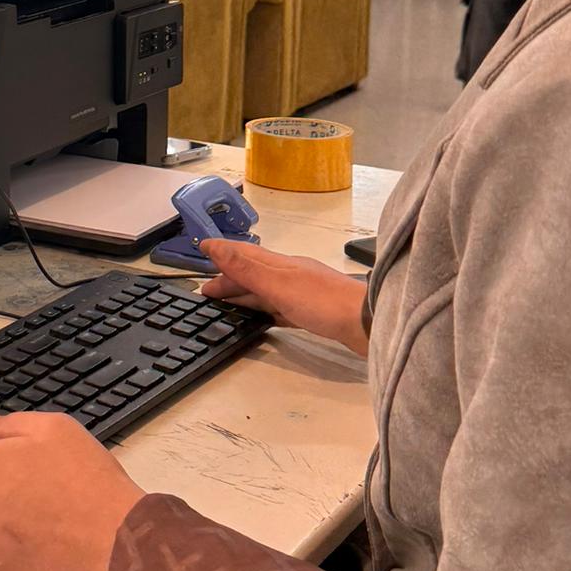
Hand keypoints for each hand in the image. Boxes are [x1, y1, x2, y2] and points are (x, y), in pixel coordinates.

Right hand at [199, 240, 368, 355]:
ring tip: (226, 302)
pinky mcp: (313, 313)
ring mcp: (303, 293)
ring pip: (265, 291)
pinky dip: (264, 309)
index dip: (222, 251)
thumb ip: (247, 268)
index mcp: (282, 264)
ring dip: (244, 293)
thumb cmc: (326, 303)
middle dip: (229, 278)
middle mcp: (291, 275)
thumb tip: (217, 247)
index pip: (244, 253)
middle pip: (253, 273)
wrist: (368, 323)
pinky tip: (262, 316)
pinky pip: (280, 308)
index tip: (202, 247)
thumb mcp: (279, 285)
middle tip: (207, 289)